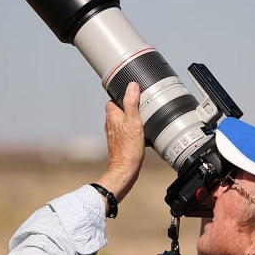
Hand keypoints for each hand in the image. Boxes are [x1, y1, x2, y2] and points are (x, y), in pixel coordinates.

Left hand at [95, 82, 144, 202]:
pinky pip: (127, 132)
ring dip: (132, 120)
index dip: (124, 96)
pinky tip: (143, 135)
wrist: (125, 169)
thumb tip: (132, 85)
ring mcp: (114, 134)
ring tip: (144, 122)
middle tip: (142, 109)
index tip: (135, 96)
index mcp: (112, 115)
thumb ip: (131, 102)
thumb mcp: (134, 121)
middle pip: (120, 109)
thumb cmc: (129, 148)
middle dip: (130, 108)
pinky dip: (133, 131)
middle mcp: (110, 123)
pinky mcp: (119, 143)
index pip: (114, 99)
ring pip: (123, 121)